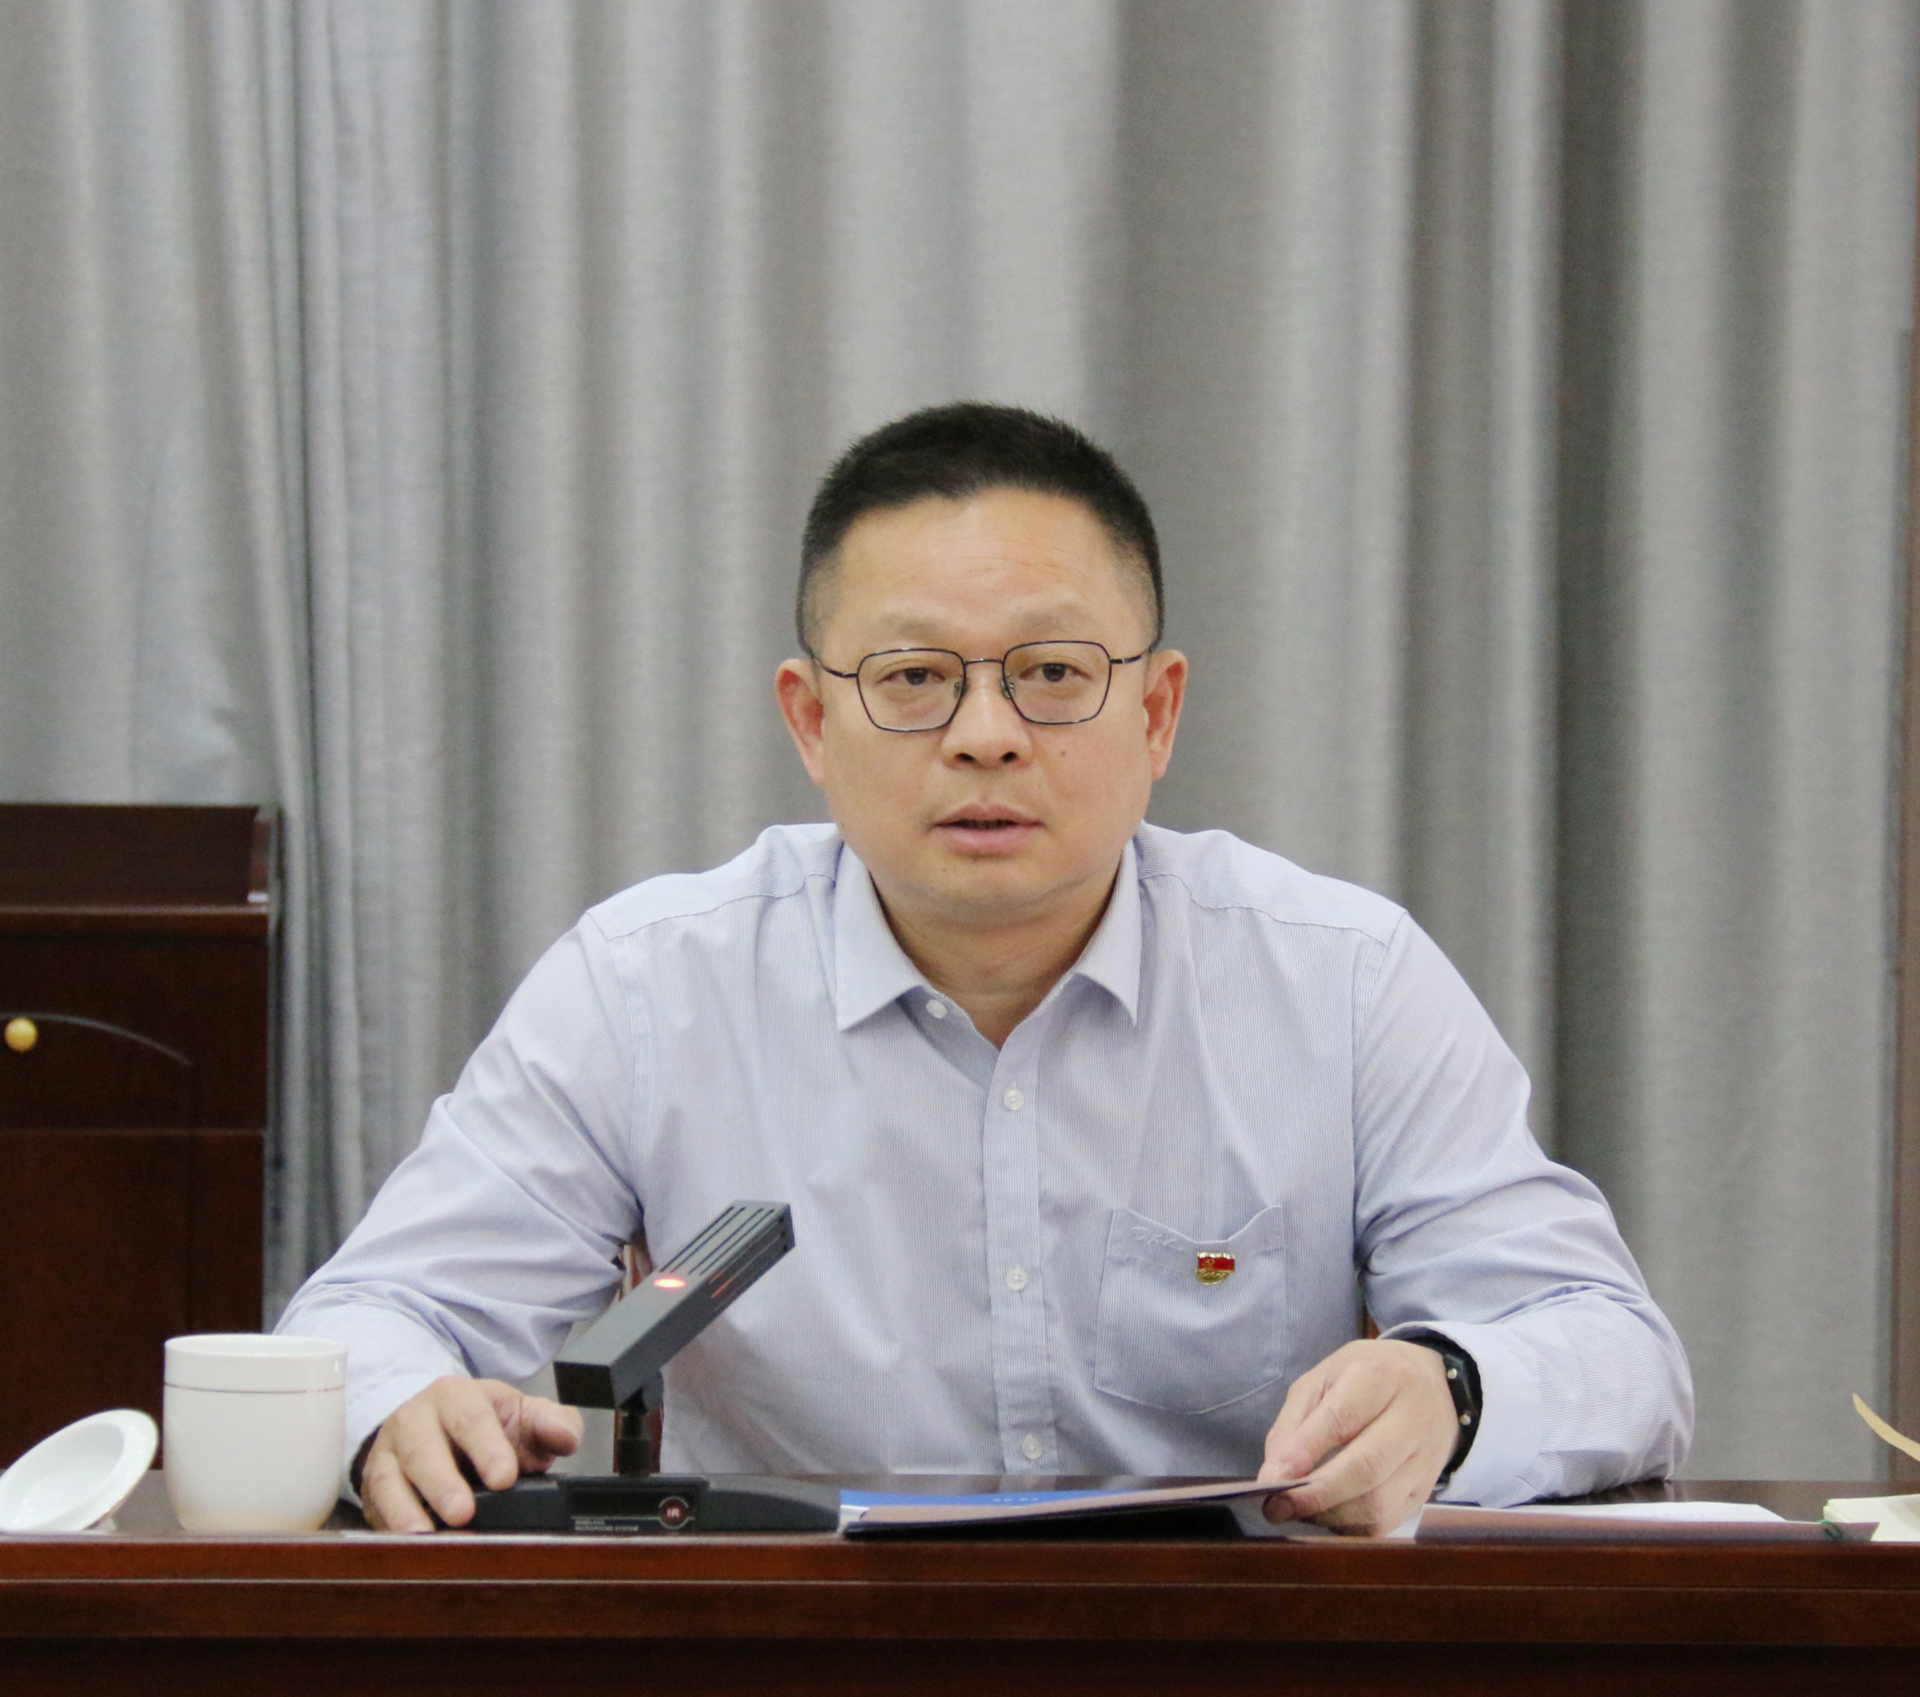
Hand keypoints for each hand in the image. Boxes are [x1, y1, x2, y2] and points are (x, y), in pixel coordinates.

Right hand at [360, 1376, 583, 1532]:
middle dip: (442, 1482)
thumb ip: (553, 1422)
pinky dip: (386, 1529)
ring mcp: (387, 1454)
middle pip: (423, 1449)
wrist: (436, 1425)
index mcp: (456, 1396)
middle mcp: (414, 1420)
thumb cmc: (485, 1424)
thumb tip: (566, 1437)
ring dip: (404, 1511)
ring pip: (388, 1480)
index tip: (505, 1479)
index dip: (487, 1448)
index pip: (471, 1418)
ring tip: (424, 1536)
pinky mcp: (372, 1488)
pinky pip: (373, 1509)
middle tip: (462, 1514)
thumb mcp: (522, 1414)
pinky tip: (404, 1549)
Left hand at [1256, 1339, 1458, 1534]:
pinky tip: (1329, 1515)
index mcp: (1380, 1378)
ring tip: (1298, 1511)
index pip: (1341, 1419)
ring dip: (1329, 1516)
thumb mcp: (1324, 1379)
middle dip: (1314, 1495)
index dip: (1303, 1453)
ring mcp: (1427, 1459)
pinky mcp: (1428, 1491)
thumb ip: (1294, 1423)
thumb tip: (1273, 1473)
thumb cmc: (1367, 1379)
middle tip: (1277, 1507)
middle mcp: (1412, 1418)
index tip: (1270, 1479)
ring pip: (1378, 1504)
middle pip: (1365, 1469)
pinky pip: (1388, 1522)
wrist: (1435, 1386)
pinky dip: (1351, 1527)